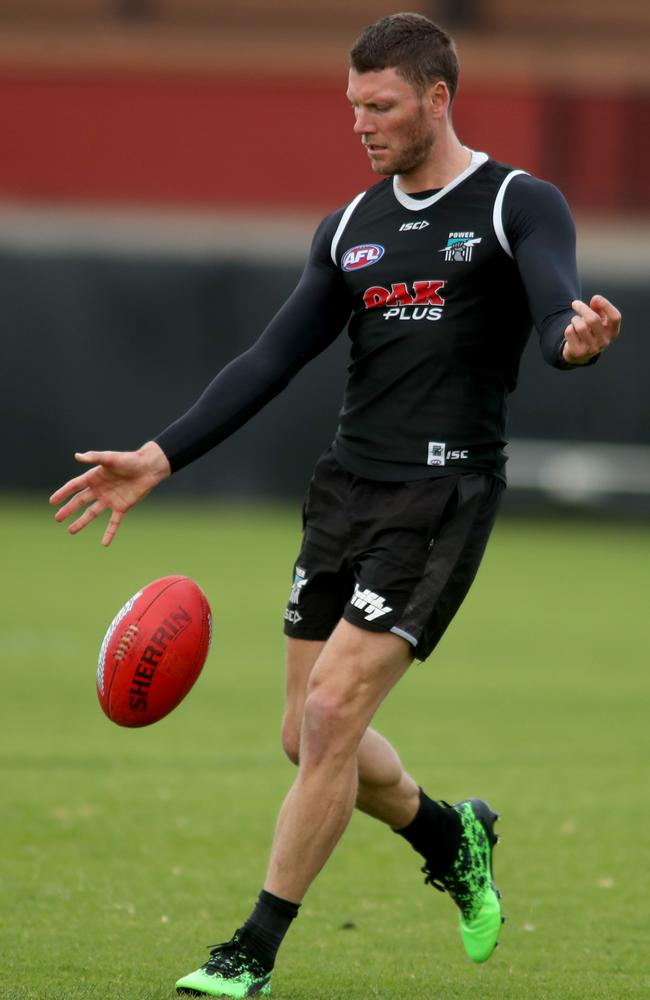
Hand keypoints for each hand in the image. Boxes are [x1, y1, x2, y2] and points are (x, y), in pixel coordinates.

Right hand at [49, 441, 170, 545]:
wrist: (148, 468)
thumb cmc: (129, 460)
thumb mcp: (110, 458)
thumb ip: (95, 457)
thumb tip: (77, 456)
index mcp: (94, 477)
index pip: (74, 487)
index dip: (63, 493)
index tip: (52, 501)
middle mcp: (100, 489)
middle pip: (80, 501)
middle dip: (68, 510)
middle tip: (57, 518)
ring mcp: (110, 499)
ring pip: (92, 513)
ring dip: (82, 522)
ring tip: (71, 531)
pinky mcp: (122, 507)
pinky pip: (114, 522)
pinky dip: (109, 533)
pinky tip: (104, 544)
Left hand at [563, 295, 620, 364]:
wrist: (580, 353)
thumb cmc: (591, 331)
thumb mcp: (599, 320)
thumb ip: (598, 309)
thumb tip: (595, 300)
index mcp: (613, 332)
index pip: (615, 317)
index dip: (606, 305)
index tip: (595, 297)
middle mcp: (604, 342)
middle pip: (593, 319)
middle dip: (582, 308)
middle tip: (575, 303)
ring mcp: (591, 348)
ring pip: (580, 326)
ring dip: (575, 320)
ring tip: (575, 322)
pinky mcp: (578, 352)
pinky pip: (570, 332)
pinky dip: (569, 327)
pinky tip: (572, 332)